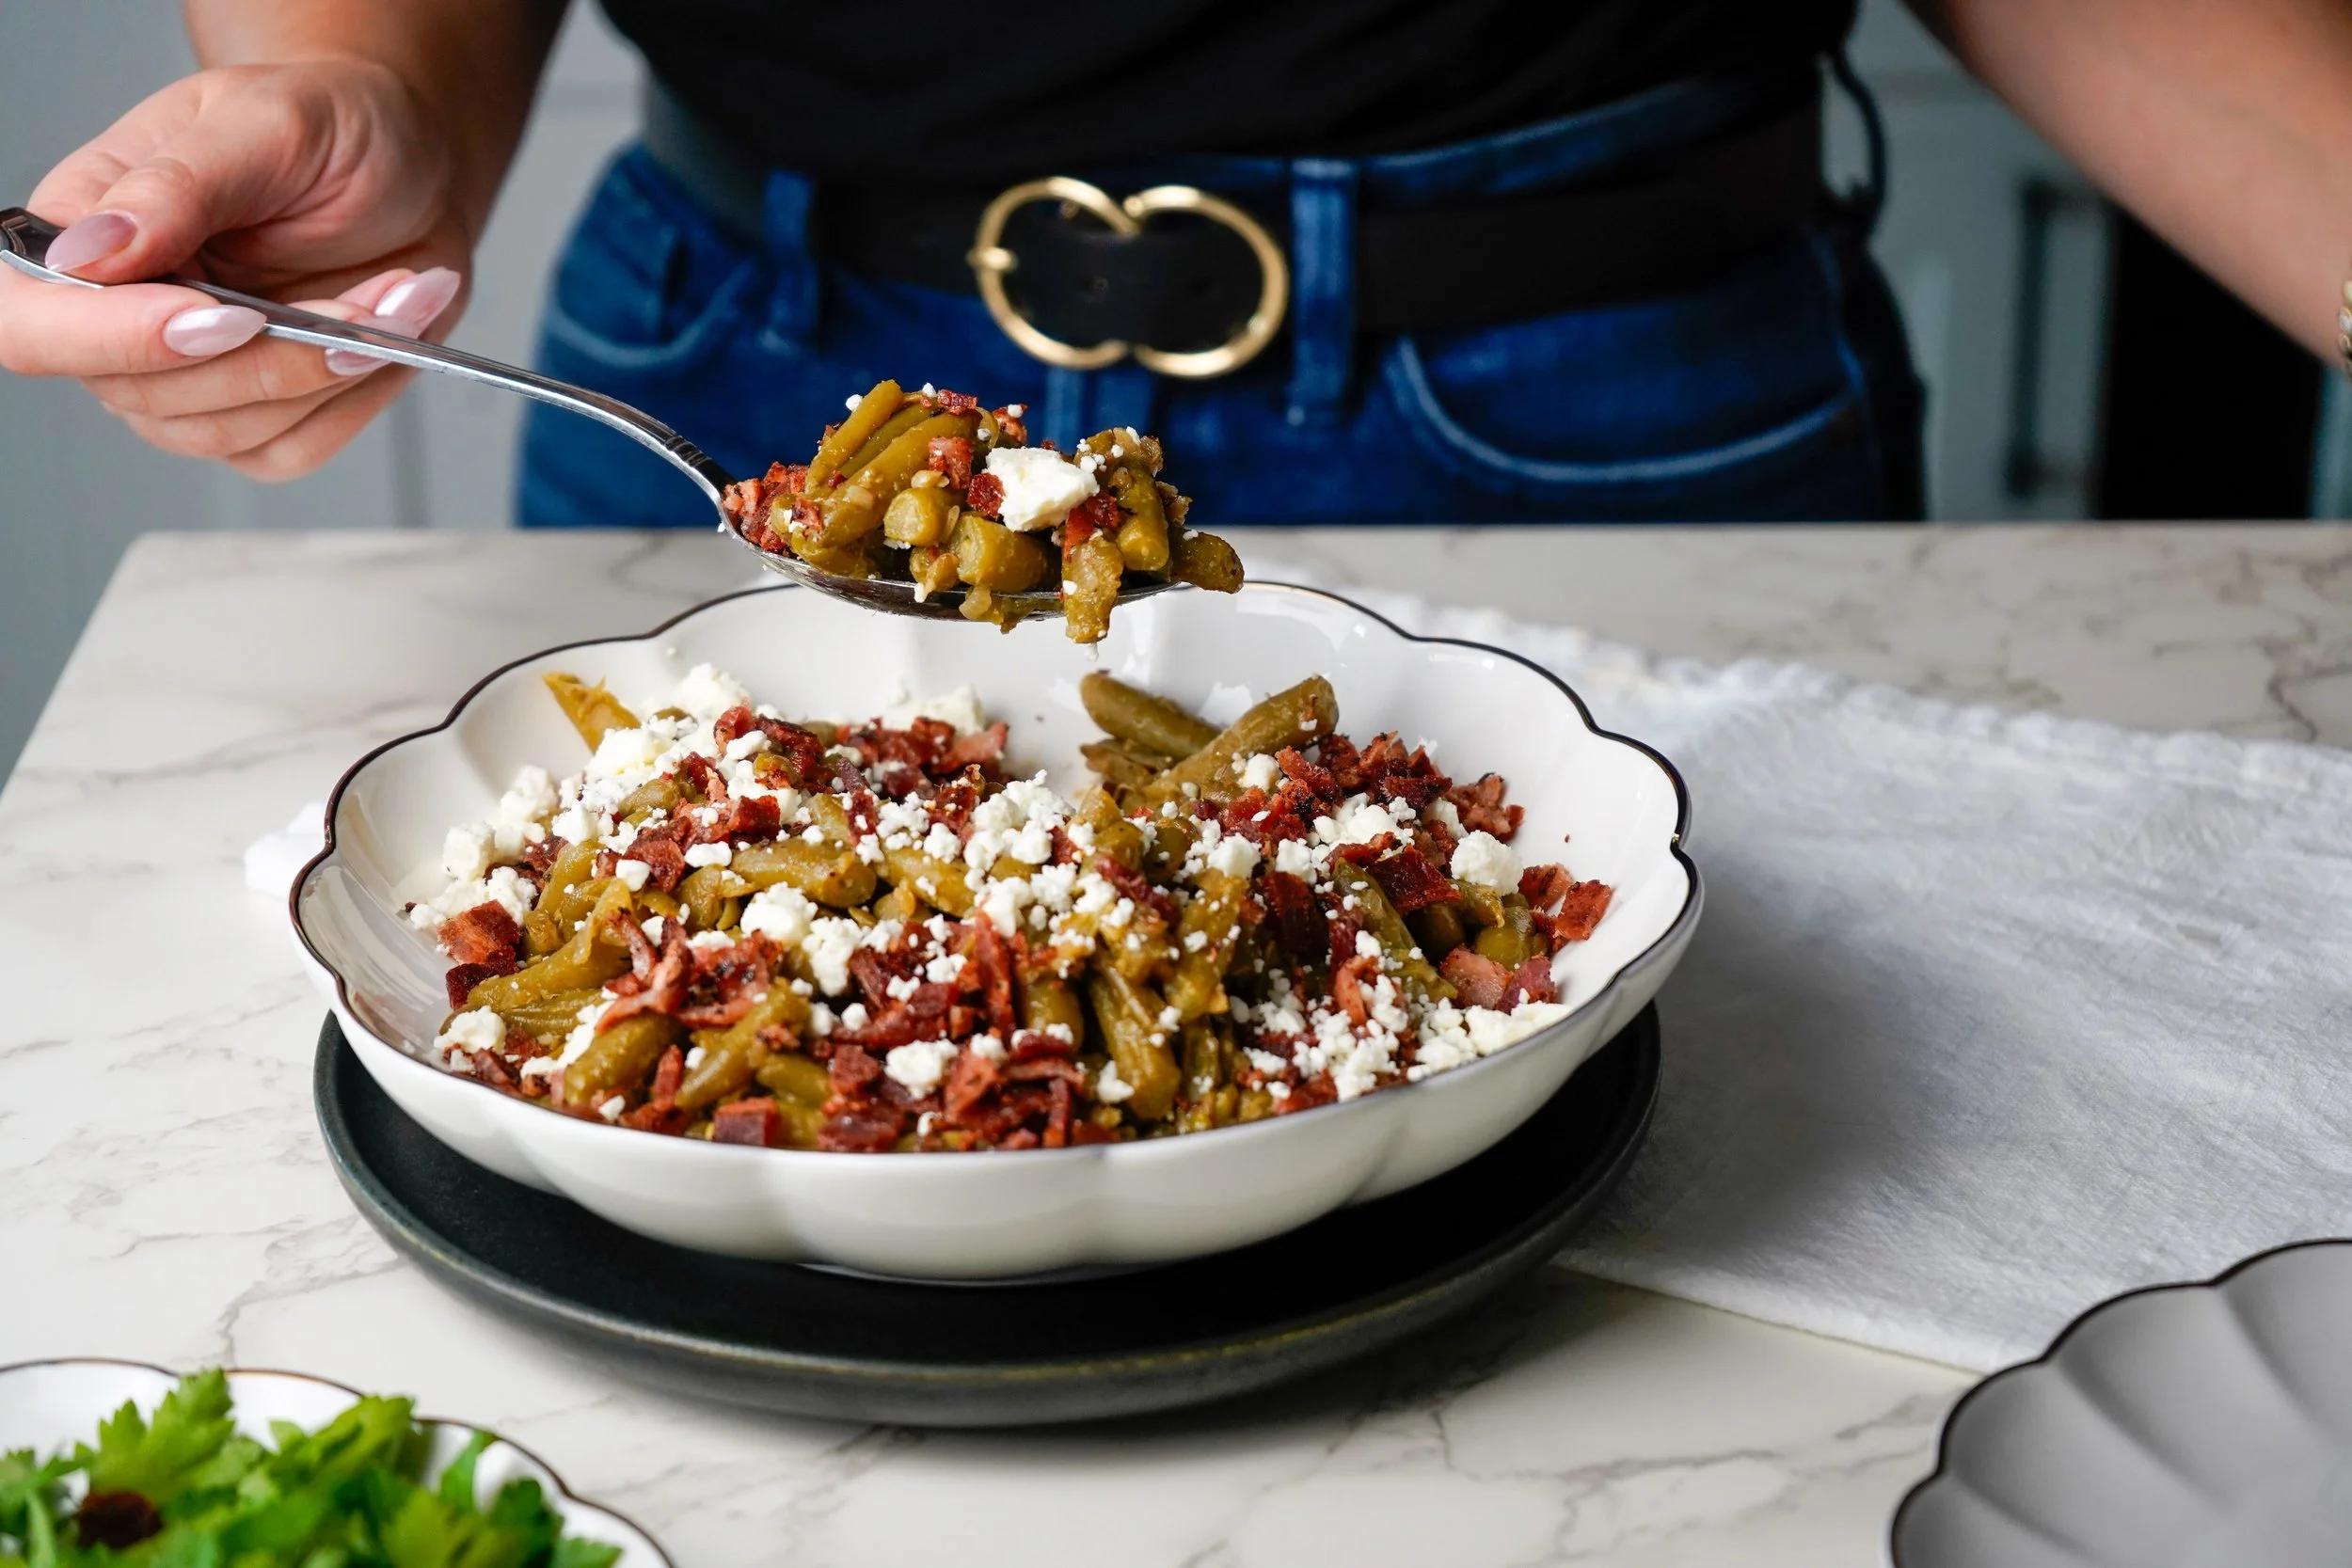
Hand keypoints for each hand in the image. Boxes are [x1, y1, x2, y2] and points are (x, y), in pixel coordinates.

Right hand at [0, 59, 473, 478]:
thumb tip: (85, 251)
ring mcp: (188, 378)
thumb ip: (175, 186)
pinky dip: (357, 395)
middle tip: (365, 301)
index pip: (34, 321)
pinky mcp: (262, 416)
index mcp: (86, 230)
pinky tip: (393, 331)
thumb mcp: (264, 123)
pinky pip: (293, 445)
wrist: (414, 169)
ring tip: (397, 297)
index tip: (219, 315)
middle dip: (270, 356)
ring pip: (227, 431)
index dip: (108, 338)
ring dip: (328, 371)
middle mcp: (121, 317)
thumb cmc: (329, 130)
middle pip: (144, 395)